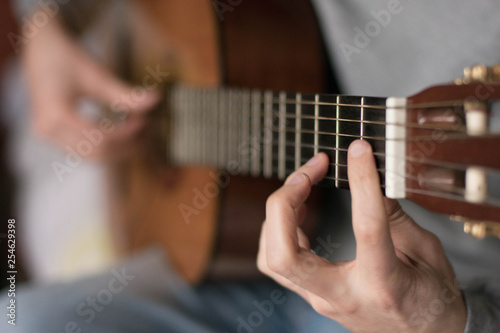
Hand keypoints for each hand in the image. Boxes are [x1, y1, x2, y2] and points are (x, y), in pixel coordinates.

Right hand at [22, 15, 159, 159]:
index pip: (101, 138)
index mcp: (57, 116)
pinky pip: (85, 149)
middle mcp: (49, 131)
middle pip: (98, 152)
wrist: (40, 48)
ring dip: (119, 147)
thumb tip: (157, 99)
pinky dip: (107, 144)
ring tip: (140, 133)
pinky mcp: (54, 135)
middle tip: (148, 131)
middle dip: (126, 145)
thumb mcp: (98, 76)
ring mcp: (48, 136)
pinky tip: (124, 132)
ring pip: (92, 156)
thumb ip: (126, 94)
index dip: (128, 134)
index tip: (146, 122)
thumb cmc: (68, 57)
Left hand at [257, 140, 466, 332]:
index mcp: (382, 284)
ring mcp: (321, 299)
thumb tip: (368, 178)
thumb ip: (394, 215)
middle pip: (284, 255)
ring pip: (271, 258)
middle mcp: (343, 296)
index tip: (358, 151)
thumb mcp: (427, 251)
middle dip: (285, 202)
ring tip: (303, 184)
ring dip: (278, 213)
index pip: (366, 227)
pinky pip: (276, 262)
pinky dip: (278, 229)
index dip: (362, 181)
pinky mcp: (313, 296)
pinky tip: (297, 211)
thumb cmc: (432, 297)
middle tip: (309, 170)